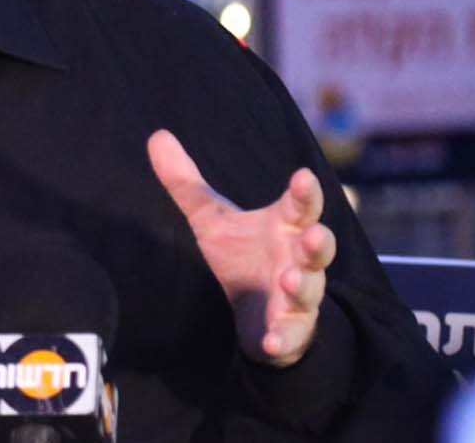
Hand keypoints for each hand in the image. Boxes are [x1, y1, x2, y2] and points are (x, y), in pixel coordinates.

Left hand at [147, 129, 337, 367]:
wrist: (257, 314)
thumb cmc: (242, 257)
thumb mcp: (211, 220)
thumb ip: (186, 183)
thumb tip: (156, 135)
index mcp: (284, 228)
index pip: (299, 206)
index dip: (304, 192)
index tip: (303, 176)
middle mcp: (297, 260)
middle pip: (317, 247)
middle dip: (317, 240)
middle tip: (312, 233)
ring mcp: (298, 297)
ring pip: (308, 291)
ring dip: (302, 285)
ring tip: (289, 279)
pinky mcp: (289, 331)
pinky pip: (289, 336)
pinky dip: (282, 337)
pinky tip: (270, 340)